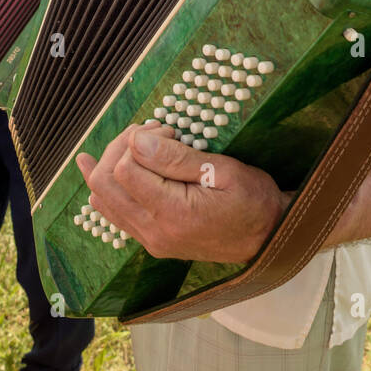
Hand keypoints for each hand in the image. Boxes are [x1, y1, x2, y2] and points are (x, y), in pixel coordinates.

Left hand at [75, 123, 290, 263]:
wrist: (267, 237)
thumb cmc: (253, 200)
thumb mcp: (222, 170)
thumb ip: (176, 157)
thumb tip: (136, 140)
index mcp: (172, 213)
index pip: (124, 169)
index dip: (138, 140)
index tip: (167, 129)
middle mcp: (154, 232)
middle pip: (105, 184)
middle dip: (118, 148)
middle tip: (147, 132)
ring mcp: (150, 240)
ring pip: (103, 199)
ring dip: (109, 165)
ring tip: (132, 144)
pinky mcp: (151, 241)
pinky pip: (114, 213)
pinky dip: (109, 188)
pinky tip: (107, 168)